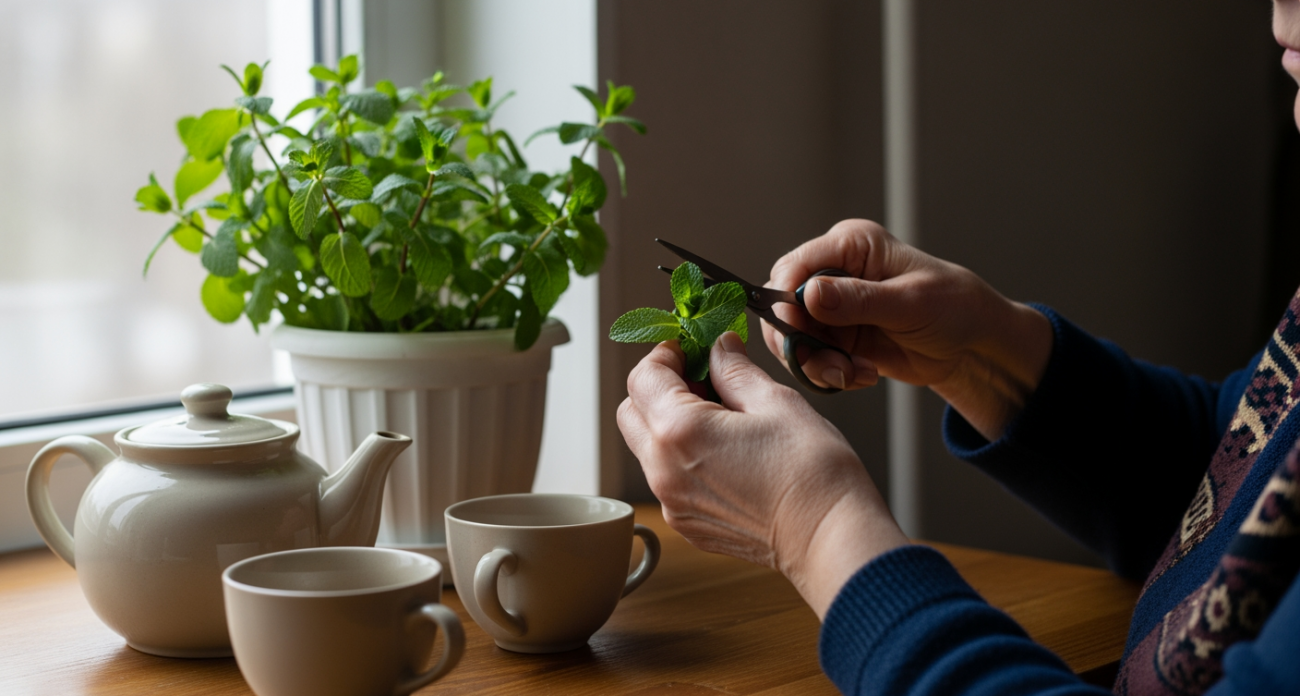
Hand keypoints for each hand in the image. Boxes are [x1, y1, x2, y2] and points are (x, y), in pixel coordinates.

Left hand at [618, 332, 907, 617]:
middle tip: (701, 379)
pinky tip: (724, 452)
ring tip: (719, 417)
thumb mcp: (776, 401)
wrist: (829, 537)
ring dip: (666, 423)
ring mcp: (672, 502)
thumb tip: (719, 348)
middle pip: (631, 413)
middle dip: (657, 388)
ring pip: (645, 448)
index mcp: (680, 431)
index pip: (643, 378)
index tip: (690, 348)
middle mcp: (664, 470)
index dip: (665, 355)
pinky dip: (680, 456)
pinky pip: (665, 479)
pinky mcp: (686, 524)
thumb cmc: (812, 472)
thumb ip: (735, 370)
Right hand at [765, 219, 1052, 439]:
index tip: (797, 333)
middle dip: (801, 342)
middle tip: (833, 366)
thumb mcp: (910, 302)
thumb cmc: (953, 306)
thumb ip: (858, 300)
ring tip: (855, 374)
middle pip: (784, 305)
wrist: (971, 343)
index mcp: (850, 246)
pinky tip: (863, 375)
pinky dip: (831, 374)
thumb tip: (808, 294)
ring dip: (819, 364)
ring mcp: (831, 307)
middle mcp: (833, 273)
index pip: (794, 267)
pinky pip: (812, 359)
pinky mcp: (835, 337)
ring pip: (794, 338)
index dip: (786, 301)